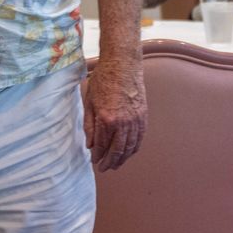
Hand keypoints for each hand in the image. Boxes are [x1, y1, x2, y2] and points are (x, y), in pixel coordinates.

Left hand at [84, 55, 147, 170]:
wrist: (122, 64)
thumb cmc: (103, 80)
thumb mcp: (89, 102)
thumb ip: (89, 126)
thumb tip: (90, 145)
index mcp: (106, 119)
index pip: (101, 146)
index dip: (97, 156)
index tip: (94, 161)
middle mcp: (123, 123)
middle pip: (117, 151)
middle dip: (109, 162)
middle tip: (104, 168)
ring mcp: (135, 120)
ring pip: (130, 147)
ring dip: (122, 159)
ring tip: (116, 165)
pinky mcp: (143, 116)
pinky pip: (139, 138)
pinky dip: (133, 149)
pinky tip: (128, 153)